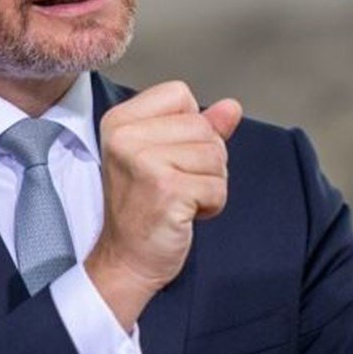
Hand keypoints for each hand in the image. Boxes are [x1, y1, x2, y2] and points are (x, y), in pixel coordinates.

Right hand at [85, 81, 241, 330]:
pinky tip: (185, 214)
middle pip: (203, 126)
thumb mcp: (164, 156)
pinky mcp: (167, 190)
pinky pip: (218, 185)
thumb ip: (199, 126)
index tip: (168, 156)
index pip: (180, 94)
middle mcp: (126, 137)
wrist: (126, 259)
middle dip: (205, 160)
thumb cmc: (143, 207)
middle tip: (175, 185)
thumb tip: (232, 107)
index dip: (189, 126)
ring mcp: (145, 162)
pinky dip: (211, 204)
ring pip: (216, 155)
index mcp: (120, 121)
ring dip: (210, 183)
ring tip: (180, 199)